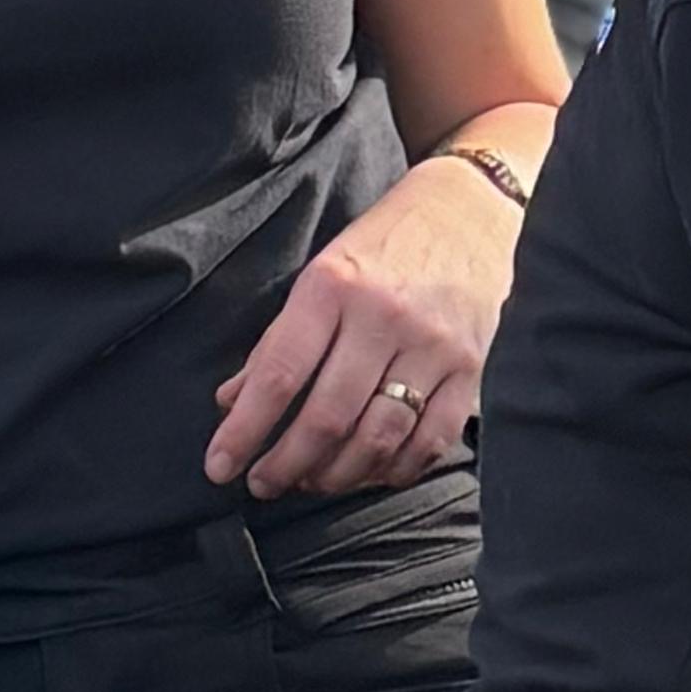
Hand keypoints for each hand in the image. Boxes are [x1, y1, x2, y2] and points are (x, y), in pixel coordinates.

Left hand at [207, 149, 522, 498]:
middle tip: (263, 484)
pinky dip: (397, 468)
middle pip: (328, 416)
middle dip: (286, 464)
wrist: (469, 207)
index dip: (245, 430)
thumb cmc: (383, 243)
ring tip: (312, 481)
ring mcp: (432, 345)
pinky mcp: (470, 366)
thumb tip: (232, 402)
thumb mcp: (321, 274)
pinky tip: (371, 472)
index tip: (220, 467)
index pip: (280, 375)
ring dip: (338, 474)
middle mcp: (383, 317)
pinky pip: (432, 438)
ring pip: (379, 436)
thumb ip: (278, 341)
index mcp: (333, 288)